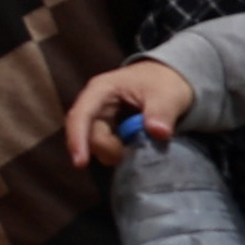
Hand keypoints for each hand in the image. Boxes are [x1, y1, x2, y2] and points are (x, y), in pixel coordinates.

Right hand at [62, 58, 195, 166]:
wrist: (166, 80)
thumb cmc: (163, 82)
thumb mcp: (167, 94)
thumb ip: (162, 112)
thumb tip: (159, 132)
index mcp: (101, 90)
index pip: (80, 115)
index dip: (77, 139)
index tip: (81, 163)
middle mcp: (94, 105)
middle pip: (87, 134)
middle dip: (107, 149)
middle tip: (131, 152)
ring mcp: (99, 119)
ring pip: (94, 144)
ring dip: (113, 152)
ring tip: (137, 147)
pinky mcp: (106, 130)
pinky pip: (104, 147)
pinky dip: (118, 152)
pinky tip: (133, 148)